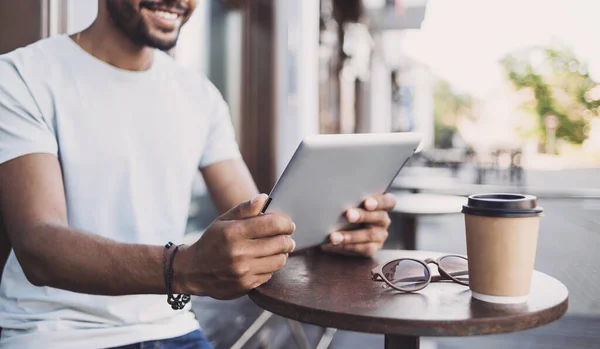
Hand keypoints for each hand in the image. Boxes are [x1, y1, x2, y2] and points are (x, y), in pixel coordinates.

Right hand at [175, 194, 295, 298]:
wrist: (193, 271)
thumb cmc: (211, 242)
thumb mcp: (223, 221)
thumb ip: (244, 209)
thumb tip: (264, 199)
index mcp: (233, 232)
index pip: (272, 224)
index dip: (285, 223)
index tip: (288, 223)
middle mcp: (239, 253)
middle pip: (280, 243)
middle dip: (287, 237)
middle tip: (286, 235)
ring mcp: (243, 271)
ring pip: (279, 260)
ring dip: (282, 253)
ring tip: (278, 248)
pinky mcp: (246, 285)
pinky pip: (270, 274)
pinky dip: (271, 266)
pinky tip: (264, 260)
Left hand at [321, 193, 395, 256]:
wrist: (340, 230)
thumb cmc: (345, 211)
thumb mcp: (350, 204)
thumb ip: (349, 200)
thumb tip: (334, 198)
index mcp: (382, 205)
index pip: (387, 201)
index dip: (379, 202)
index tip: (367, 203)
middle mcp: (383, 219)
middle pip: (379, 217)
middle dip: (362, 216)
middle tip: (348, 215)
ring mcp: (380, 235)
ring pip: (369, 235)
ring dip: (350, 236)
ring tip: (334, 237)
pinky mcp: (373, 248)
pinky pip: (363, 249)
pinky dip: (347, 246)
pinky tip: (335, 245)